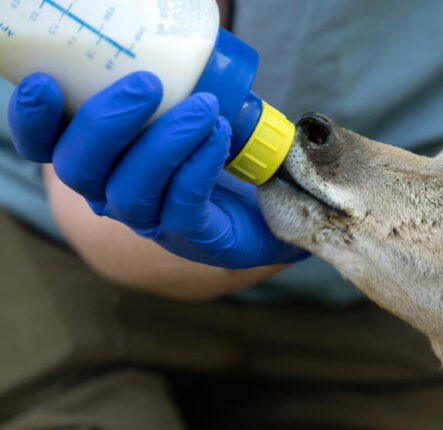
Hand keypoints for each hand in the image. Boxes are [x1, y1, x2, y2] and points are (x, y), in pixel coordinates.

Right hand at [7, 72, 307, 267]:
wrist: (260, 201)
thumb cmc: (207, 144)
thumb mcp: (175, 106)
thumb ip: (155, 79)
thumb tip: (160, 30)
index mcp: (95, 156)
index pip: (43, 146)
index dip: (31, 120)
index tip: (45, 83)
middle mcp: (108, 191)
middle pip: (79, 168)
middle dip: (106, 122)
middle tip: (148, 84)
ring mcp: (148, 218)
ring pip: (132, 189)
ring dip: (166, 141)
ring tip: (205, 108)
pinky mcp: (190, 235)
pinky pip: (183, 204)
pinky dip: (199, 166)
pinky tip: (218, 136)